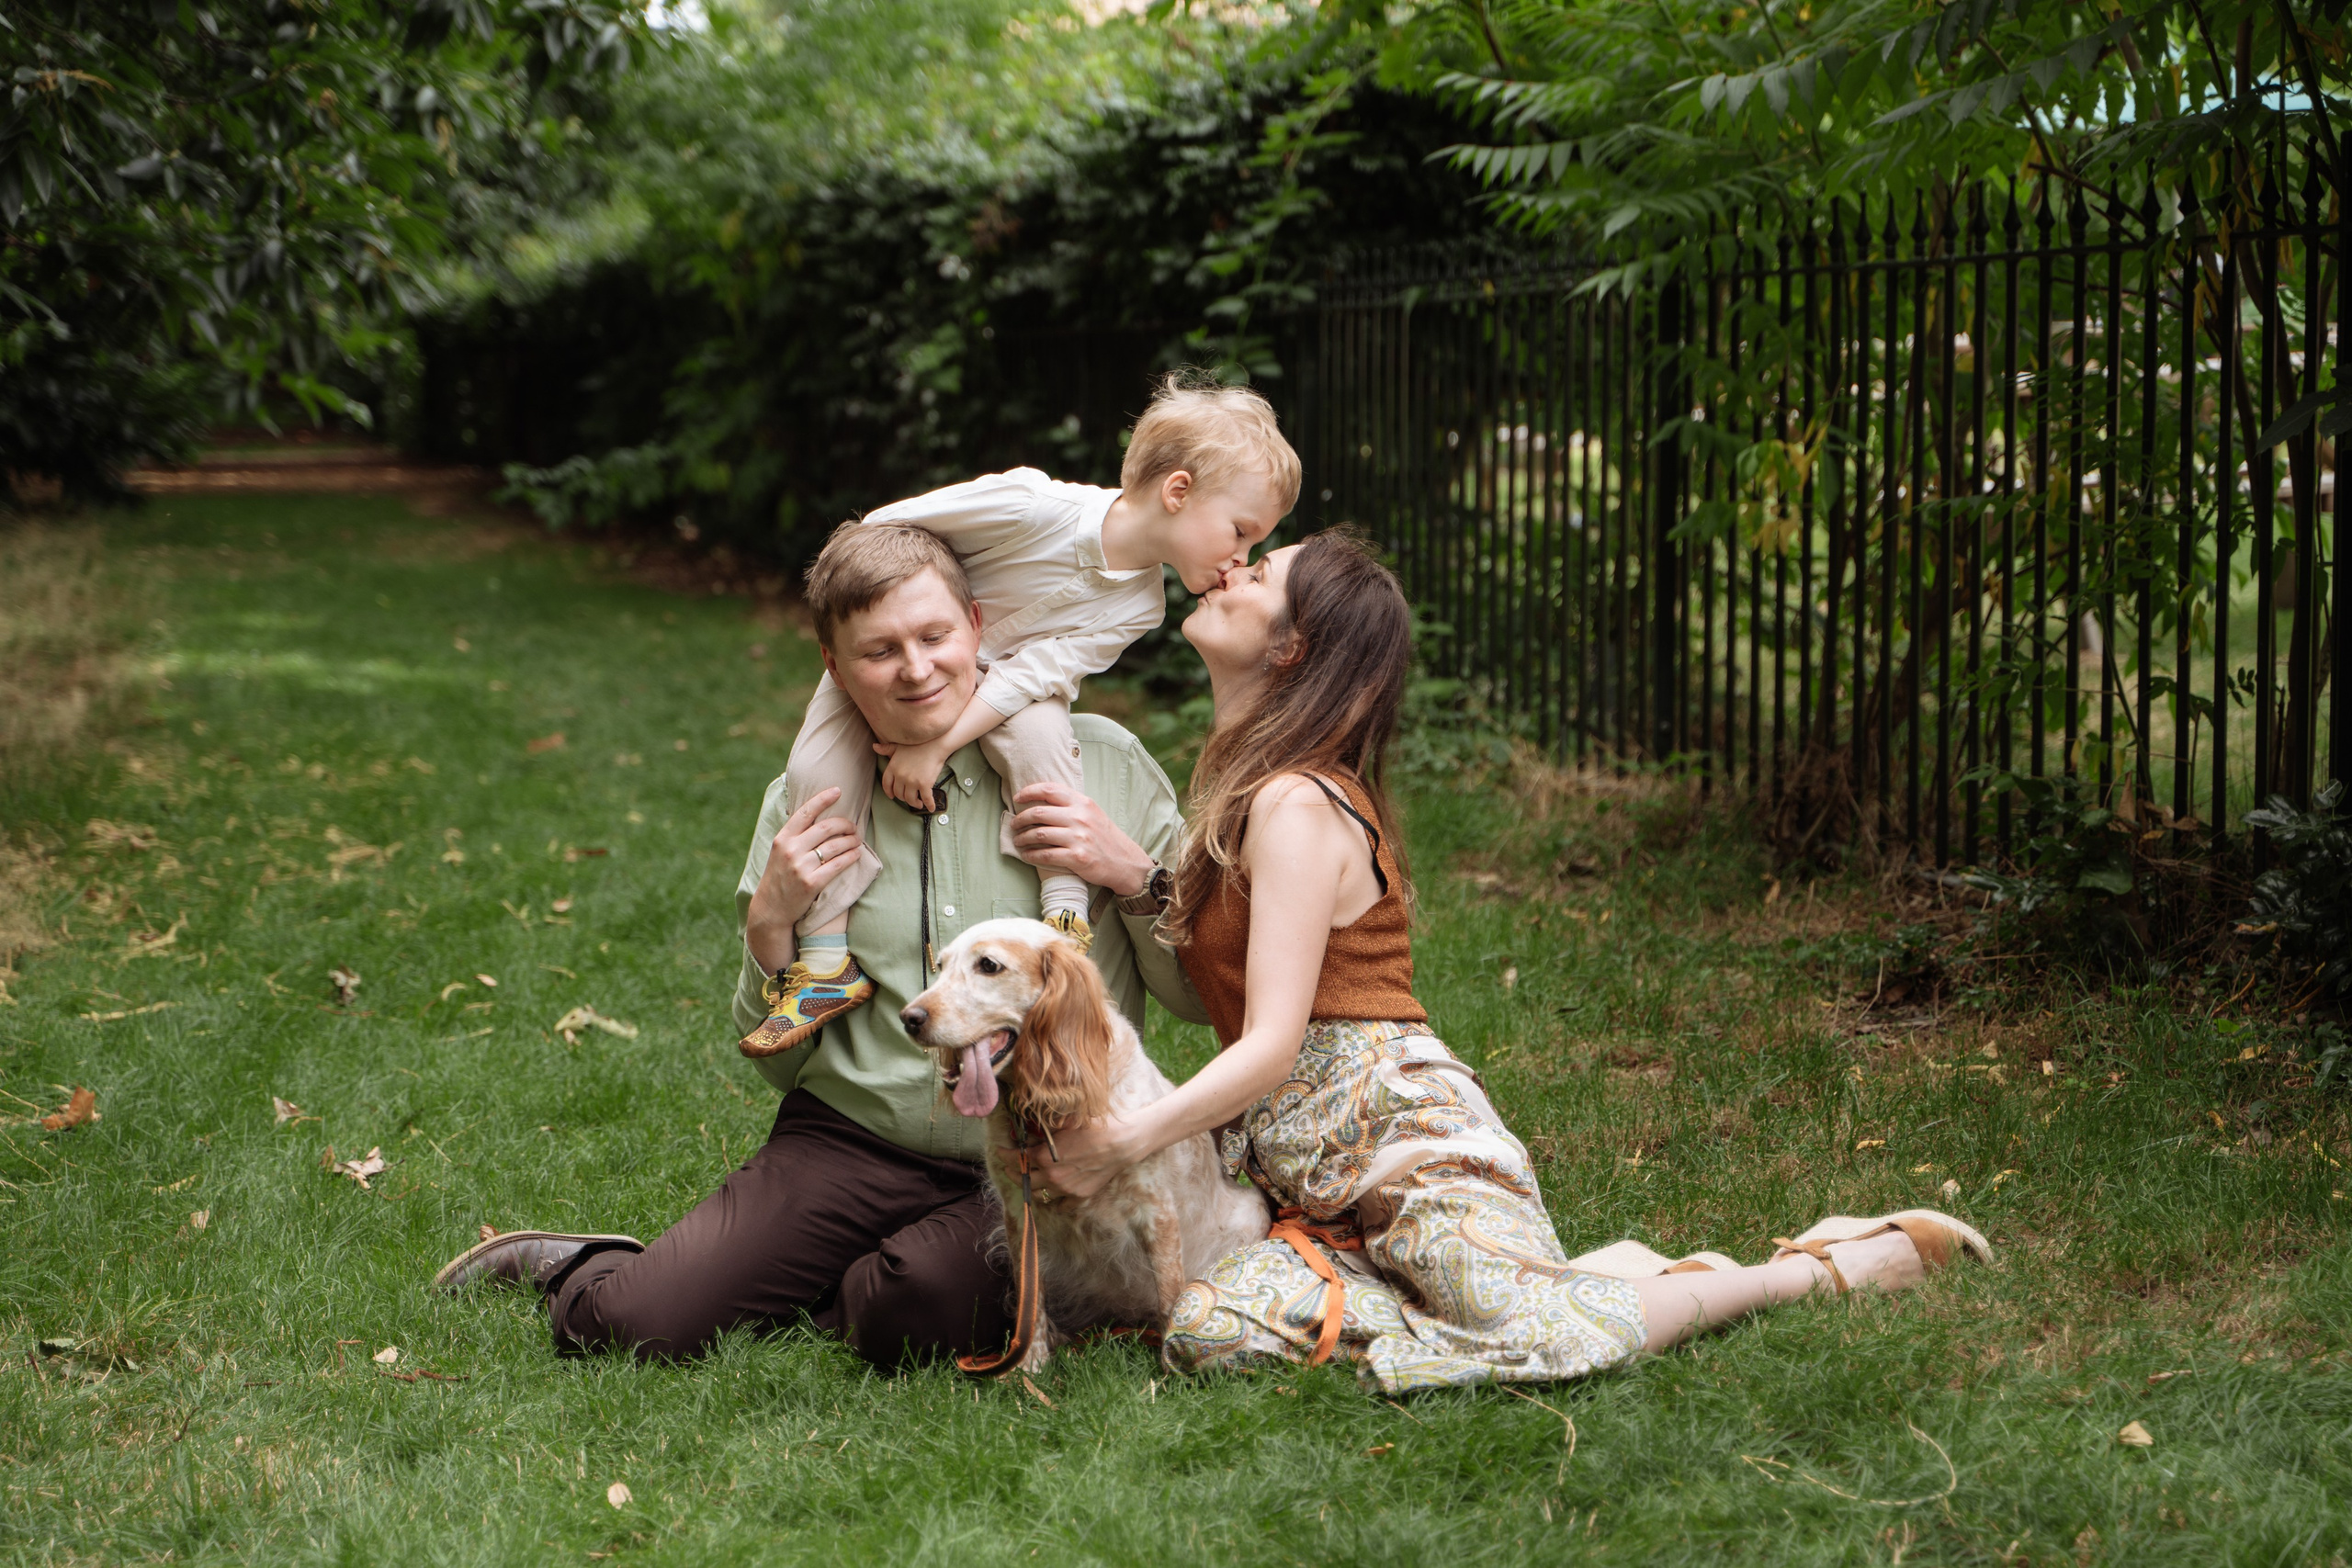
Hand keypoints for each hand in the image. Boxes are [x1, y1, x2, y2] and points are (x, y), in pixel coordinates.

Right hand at [744, 788, 861, 972]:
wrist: (771, 908)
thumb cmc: (779, 876)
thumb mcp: (779, 851)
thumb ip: (795, 835)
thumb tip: (818, 815)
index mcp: (782, 838)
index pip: (805, 812)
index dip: (823, 799)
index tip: (838, 791)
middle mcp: (791, 850)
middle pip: (826, 827)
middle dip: (845, 824)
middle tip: (854, 826)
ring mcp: (801, 867)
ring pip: (835, 845)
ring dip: (851, 841)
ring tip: (856, 840)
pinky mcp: (812, 883)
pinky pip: (838, 865)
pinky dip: (850, 857)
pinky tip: (856, 854)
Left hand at [875, 737, 950, 811]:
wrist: (935, 743)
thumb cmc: (917, 744)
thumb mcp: (898, 746)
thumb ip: (886, 749)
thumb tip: (874, 746)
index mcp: (893, 767)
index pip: (886, 784)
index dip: (889, 792)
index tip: (892, 796)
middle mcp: (900, 776)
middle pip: (899, 794)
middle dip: (903, 798)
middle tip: (909, 798)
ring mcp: (912, 781)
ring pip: (910, 799)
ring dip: (914, 803)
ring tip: (919, 803)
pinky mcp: (924, 784)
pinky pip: (926, 799)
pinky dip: (929, 805)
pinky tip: (931, 808)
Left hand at [1008, 781, 1153, 896]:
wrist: (1124, 862)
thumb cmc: (1105, 837)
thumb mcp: (1093, 813)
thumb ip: (1071, 805)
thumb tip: (1041, 801)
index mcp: (1083, 803)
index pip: (1050, 790)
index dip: (1029, 792)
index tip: (1017, 798)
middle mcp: (1080, 818)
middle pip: (1039, 812)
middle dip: (1021, 819)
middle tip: (1014, 824)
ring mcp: (1079, 838)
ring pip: (1039, 834)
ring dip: (1023, 838)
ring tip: (1018, 840)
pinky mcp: (1077, 857)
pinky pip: (1045, 855)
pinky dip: (1031, 855)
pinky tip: (1026, 855)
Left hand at [1010, 1112, 1142, 1201]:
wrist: (1120, 1143)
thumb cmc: (1093, 1128)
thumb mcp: (1064, 1124)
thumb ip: (1042, 1131)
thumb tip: (1026, 1132)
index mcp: (1043, 1157)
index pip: (1014, 1159)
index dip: (1004, 1155)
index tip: (1000, 1151)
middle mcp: (1050, 1176)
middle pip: (1022, 1180)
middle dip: (1012, 1172)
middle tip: (1010, 1166)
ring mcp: (1064, 1190)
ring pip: (1038, 1195)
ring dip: (1030, 1187)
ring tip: (1029, 1180)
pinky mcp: (1078, 1197)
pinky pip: (1060, 1205)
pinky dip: (1054, 1200)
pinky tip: (1054, 1192)